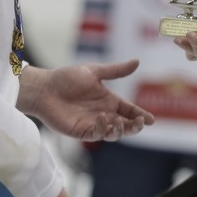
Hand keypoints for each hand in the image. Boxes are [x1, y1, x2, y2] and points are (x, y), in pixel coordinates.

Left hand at [17, 61, 155, 140]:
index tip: (152, 119)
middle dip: (135, 126)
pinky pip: (98, 135)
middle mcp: (104, 113)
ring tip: (121, 121)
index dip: (141, 115)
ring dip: (121, 130)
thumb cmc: (67, 78)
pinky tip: (104, 119)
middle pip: (125, 125)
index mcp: (109, 100)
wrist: (45, 89)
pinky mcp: (82, 132)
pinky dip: (104, 129)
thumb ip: (116, 70)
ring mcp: (94, 124)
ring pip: (114, 133)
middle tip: (140, 122)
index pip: (129, 110)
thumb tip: (137, 62)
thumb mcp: (94, 71)